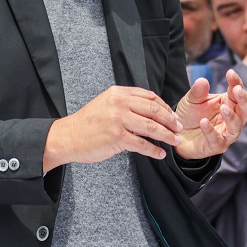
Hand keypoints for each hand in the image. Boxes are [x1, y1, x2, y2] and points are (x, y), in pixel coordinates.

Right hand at [43, 85, 179, 168]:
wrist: (67, 137)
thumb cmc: (88, 123)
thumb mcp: (106, 103)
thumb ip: (126, 103)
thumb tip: (150, 109)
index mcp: (118, 93)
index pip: (149, 97)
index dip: (165, 106)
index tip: (172, 115)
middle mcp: (119, 103)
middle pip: (154, 110)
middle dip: (170, 120)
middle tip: (179, 128)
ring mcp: (118, 120)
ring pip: (151, 127)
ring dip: (167, 135)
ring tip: (175, 141)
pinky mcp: (117, 138)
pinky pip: (142, 144)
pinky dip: (154, 150)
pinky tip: (160, 154)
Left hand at [173, 72, 246, 159]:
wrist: (178, 134)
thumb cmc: (190, 115)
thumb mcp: (191, 100)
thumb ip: (198, 91)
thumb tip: (203, 80)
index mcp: (229, 103)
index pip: (238, 91)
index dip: (237, 82)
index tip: (230, 73)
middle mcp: (232, 118)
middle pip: (246, 109)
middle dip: (244, 99)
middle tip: (237, 90)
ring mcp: (226, 133)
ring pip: (236, 126)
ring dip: (231, 117)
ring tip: (223, 108)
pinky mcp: (217, 146)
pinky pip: (217, 140)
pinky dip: (211, 131)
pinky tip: (203, 122)